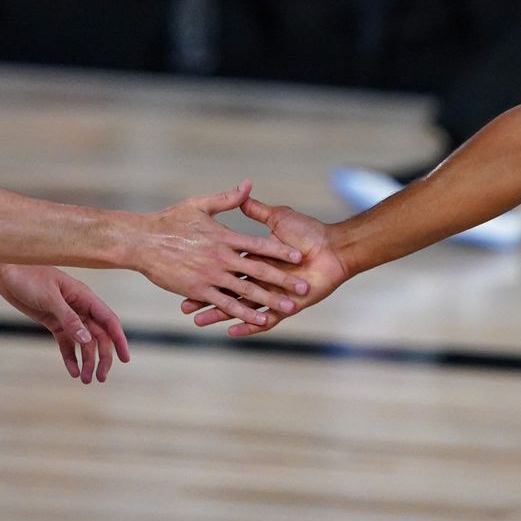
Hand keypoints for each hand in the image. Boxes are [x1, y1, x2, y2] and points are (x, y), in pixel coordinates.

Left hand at [0, 263, 130, 383]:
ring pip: (84, 342)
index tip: (125, 359)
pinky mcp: (54, 323)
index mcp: (85, 297)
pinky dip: (70, 358)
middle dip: (102, 357)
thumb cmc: (29, 276)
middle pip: (98, 336)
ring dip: (86, 361)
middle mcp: (80, 308)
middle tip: (100, 378)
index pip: (109, 321)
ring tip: (84, 380)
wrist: (6, 272)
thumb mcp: (49, 298)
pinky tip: (72, 371)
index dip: (119, 340)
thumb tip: (86, 340)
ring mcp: (67, 316)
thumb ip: (69, 319)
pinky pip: (66, 343)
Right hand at [132, 180, 308, 327]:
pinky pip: (225, 305)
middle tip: (304, 288)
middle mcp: (221, 259)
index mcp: (224, 238)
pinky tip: (260, 320)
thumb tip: (248, 184)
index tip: (299, 255)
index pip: (259, 245)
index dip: (280, 250)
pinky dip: (243, 314)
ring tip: (290, 308)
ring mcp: (210, 277)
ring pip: (246, 292)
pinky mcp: (198, 291)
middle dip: (284, 281)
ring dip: (269, 301)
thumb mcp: (200, 205)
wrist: (141, 241)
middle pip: (259, 272)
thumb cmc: (169, 220)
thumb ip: (228, 198)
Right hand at [180, 195, 348, 336]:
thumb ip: (258, 209)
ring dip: (219, 313)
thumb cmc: (309, 229)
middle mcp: (256, 274)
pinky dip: (249, 324)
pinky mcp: (282, 304)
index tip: (183, 269)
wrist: (336, 249)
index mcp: (251, 254)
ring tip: (199, 322)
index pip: (221, 262)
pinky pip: (263, 318)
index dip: (206, 267)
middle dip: (207, 297)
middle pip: (224, 286)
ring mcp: (267, 290)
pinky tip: (233, 331)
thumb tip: (245, 189)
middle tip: (184, 307)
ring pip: (240, 303)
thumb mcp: (279, 216)